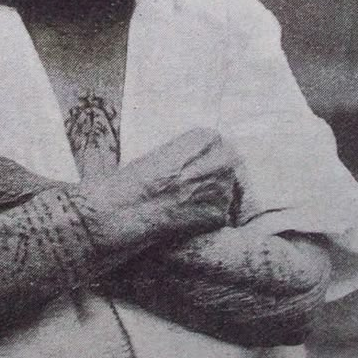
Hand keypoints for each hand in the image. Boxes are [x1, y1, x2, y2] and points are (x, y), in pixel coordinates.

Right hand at [83, 127, 239, 243]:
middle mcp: (221, 159)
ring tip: (185, 204)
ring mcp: (223, 188)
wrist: (128, 207)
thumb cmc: (137, 178)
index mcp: (206, 138)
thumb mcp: (164, 153)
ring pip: (226, 193)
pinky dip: (205, 219)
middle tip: (194, 189)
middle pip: (229, 168)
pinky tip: (185, 219)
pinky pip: (219, 215)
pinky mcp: (219, 214)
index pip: (220, 146)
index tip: (197, 170)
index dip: (208, 160)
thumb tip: (198, 163)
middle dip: (216, 178)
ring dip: (212, 199)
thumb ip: (189, 154)